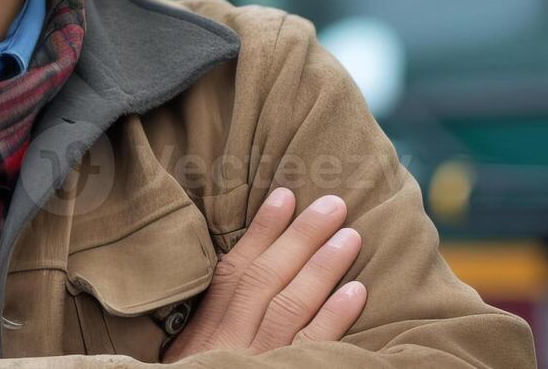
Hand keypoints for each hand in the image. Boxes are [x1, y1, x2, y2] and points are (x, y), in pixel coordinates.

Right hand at [161, 188, 366, 360]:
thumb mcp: (191, 356)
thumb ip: (213, 321)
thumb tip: (251, 271)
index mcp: (204, 332)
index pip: (234, 270)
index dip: (262, 231)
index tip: (285, 195)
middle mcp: (228, 343)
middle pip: (267, 279)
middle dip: (302, 237)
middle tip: (334, 205)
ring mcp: (256, 362)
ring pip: (291, 306)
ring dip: (323, 267)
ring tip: (351, 236)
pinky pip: (312, 347)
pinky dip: (334, 317)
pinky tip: (356, 291)